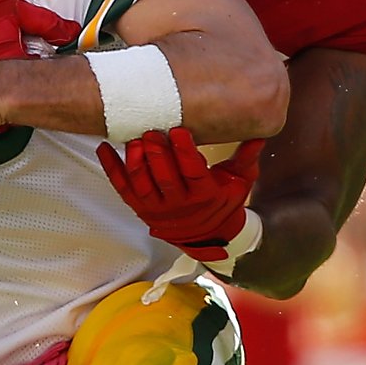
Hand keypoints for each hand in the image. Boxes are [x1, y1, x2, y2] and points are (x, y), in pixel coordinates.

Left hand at [96, 128, 264, 261]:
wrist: (207, 234)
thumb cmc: (224, 200)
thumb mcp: (240, 181)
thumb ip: (246, 157)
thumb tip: (260, 132)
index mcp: (205, 194)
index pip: (193, 172)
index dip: (185, 152)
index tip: (178, 131)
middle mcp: (179, 204)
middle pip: (165, 178)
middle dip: (157, 153)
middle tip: (152, 132)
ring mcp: (156, 208)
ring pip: (142, 184)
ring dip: (136, 161)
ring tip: (134, 140)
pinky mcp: (139, 207)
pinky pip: (121, 188)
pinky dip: (111, 168)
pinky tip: (105, 148)